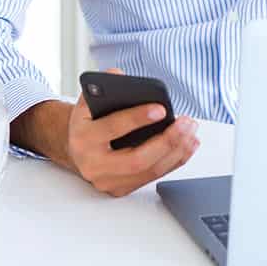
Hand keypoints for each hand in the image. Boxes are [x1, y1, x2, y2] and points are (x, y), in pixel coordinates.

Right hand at [65, 68, 199, 196]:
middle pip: (136, 160)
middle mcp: (93, 164)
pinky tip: (187, 145)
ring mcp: (108, 181)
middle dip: (166, 141)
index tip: (162, 109)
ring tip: (191, 132)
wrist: (75, 149)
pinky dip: (174, 161)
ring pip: (149, 171)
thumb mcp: (88, 99)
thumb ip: (103, 85)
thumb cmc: (88, 122)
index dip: (138, 118)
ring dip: (176, 151)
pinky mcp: (121, 189)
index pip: (112, 128)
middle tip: (186, 123)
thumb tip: (121, 76)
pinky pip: (152, 177)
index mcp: (83, 138)